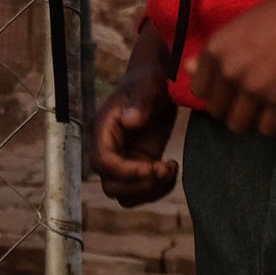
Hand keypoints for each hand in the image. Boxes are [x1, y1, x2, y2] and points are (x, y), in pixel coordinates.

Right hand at [91, 25, 179, 205]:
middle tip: (164, 168)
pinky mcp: (138, 164)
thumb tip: (130, 120)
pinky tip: (172, 169)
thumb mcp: (149, 85)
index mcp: (103, 128)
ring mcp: (123, 159)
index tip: (152, 165)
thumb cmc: (150, 79)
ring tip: (170, 170)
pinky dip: (158, 189)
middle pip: (111, 185)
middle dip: (140, 184)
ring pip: (124, 195)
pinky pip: (140, 191)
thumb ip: (140, 101)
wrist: (158, 81)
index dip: (125, 171)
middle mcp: (108, 147)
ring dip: (149, 191)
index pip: (102, 162)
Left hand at [186, 0, 275, 137]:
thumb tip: (189, 68)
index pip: (199, 90)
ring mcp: (253, 88)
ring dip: (250, 119)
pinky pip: (266, 129)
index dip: (214, 92)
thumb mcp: (236, 29)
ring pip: (238, 125)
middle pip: (217, 111)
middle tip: (248, 99)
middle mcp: (229, 71)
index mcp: (215, 50)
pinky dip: (272, 123)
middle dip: (231, 108)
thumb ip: (212, 54)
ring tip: (262, 107)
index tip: (228, 90)